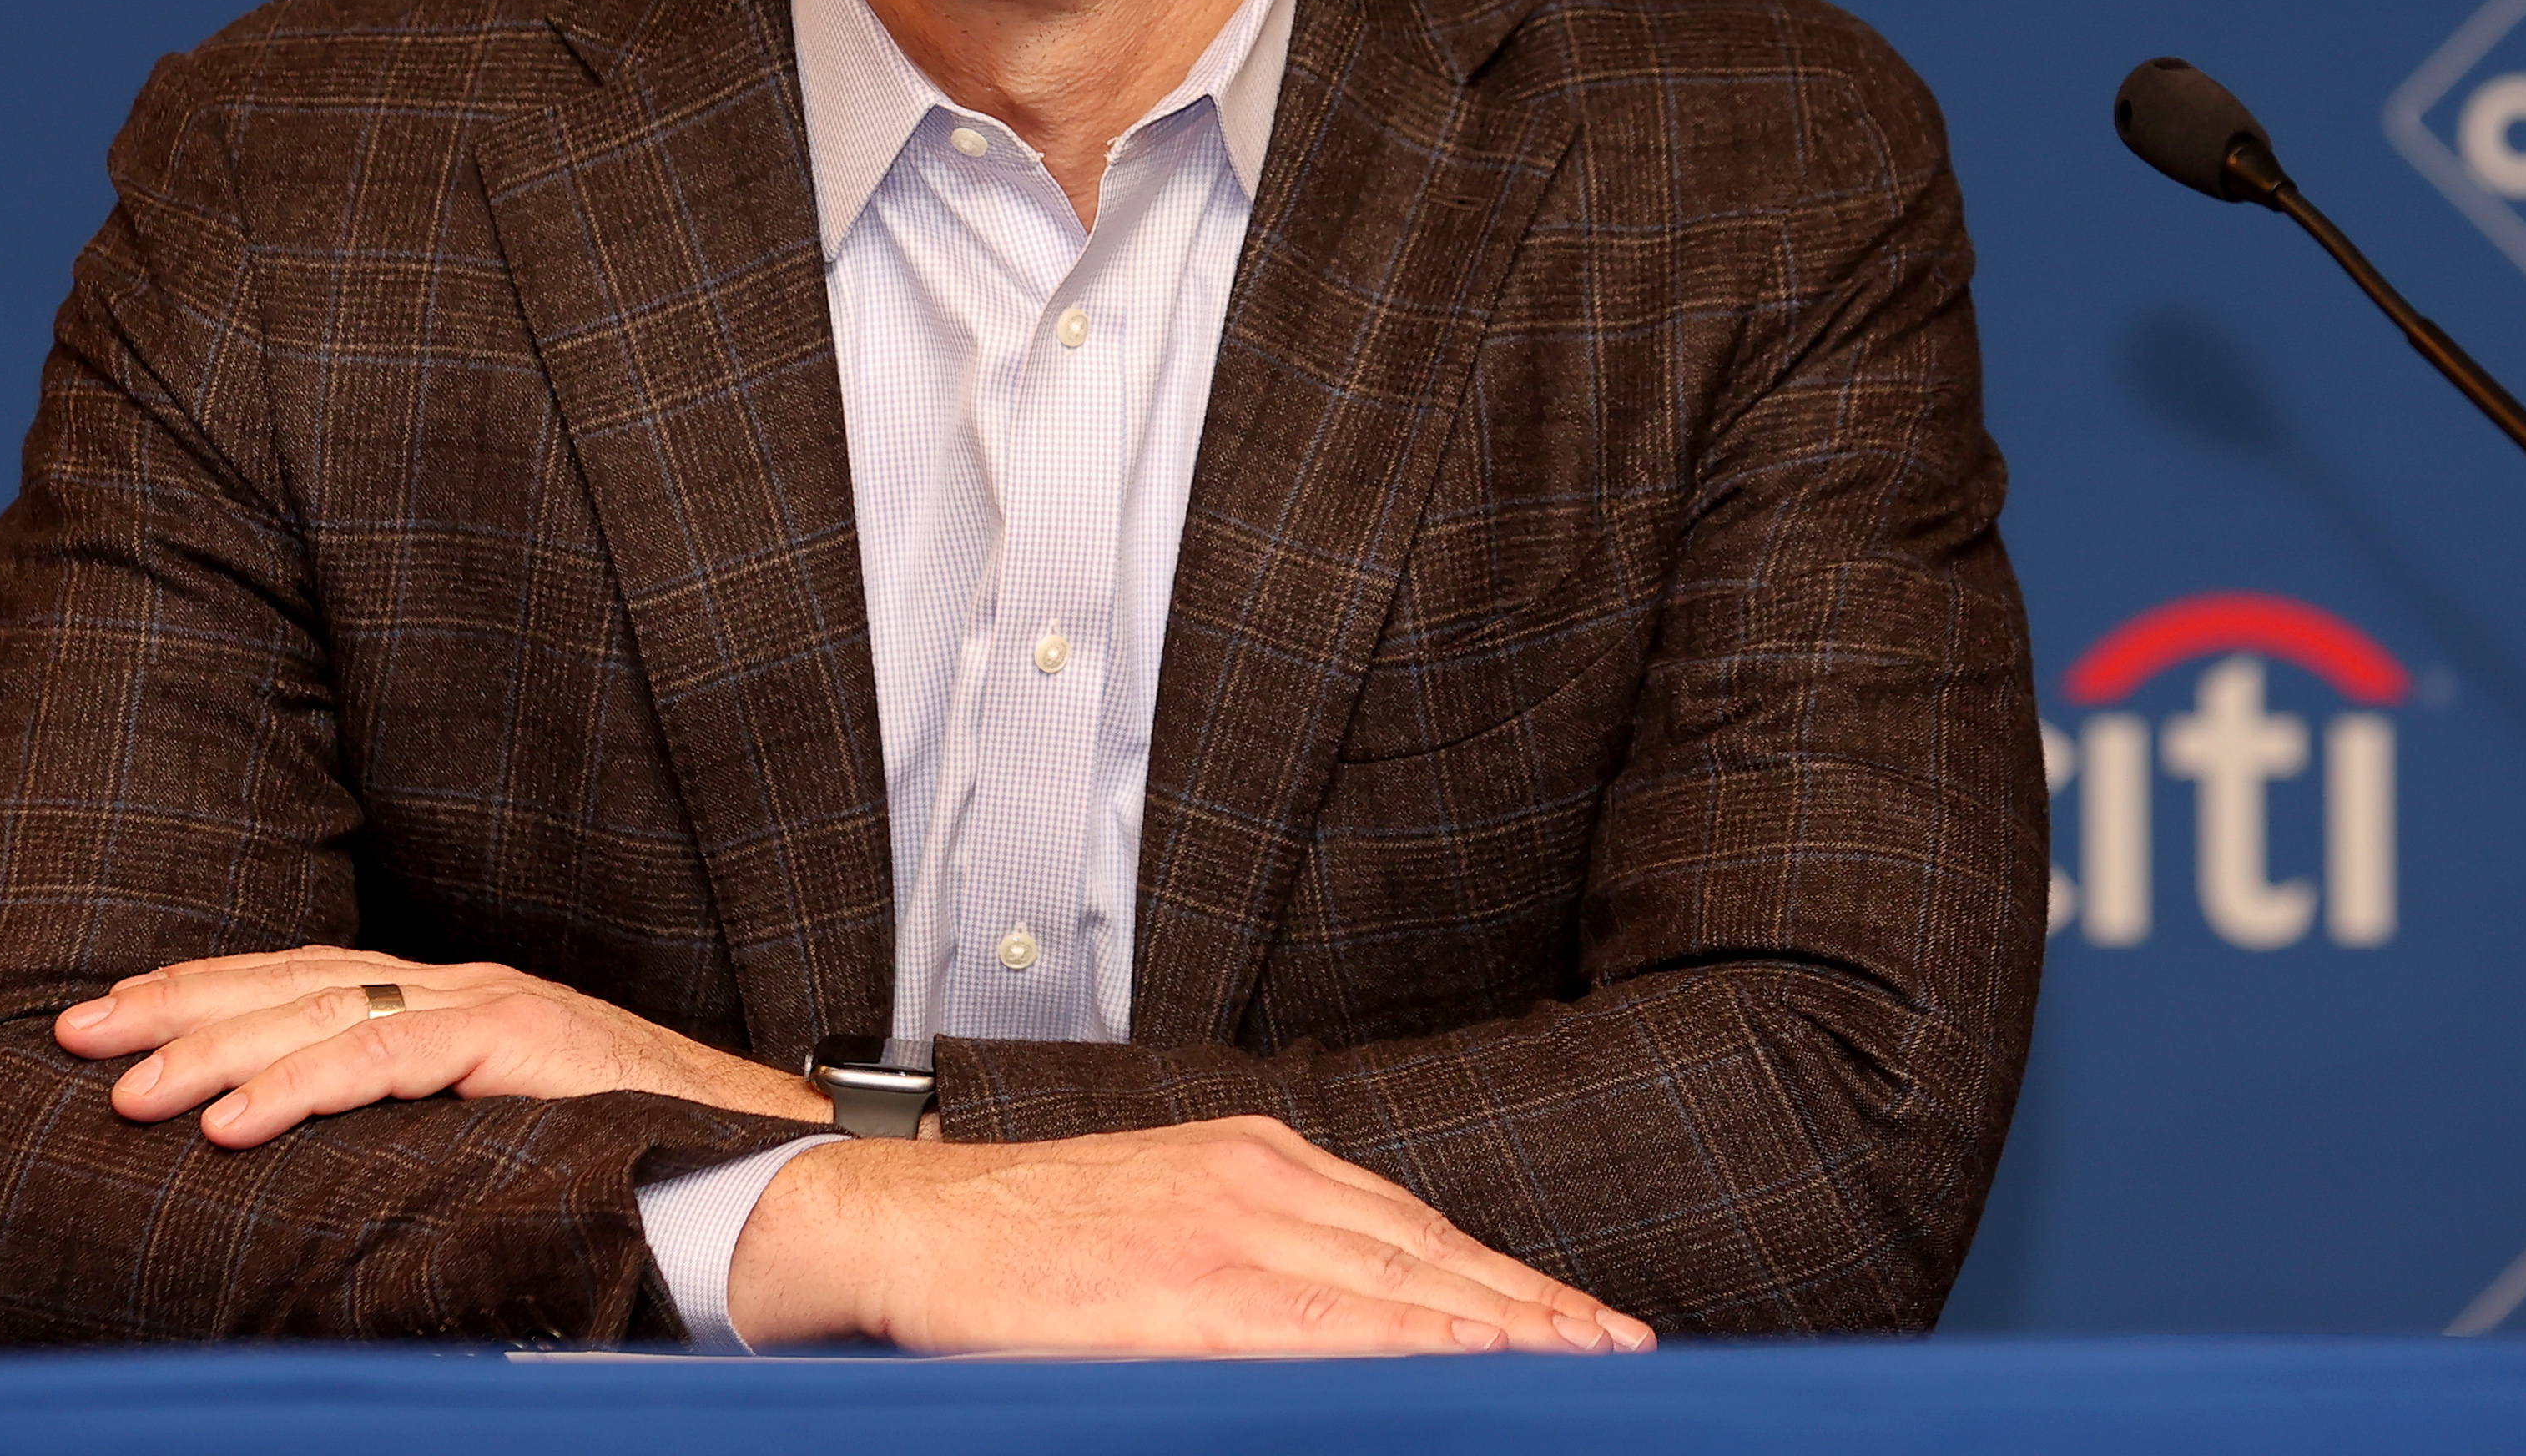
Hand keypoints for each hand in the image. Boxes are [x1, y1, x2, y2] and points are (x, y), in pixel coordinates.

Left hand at [53, 945, 821, 1148]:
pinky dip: (297, 1085)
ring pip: (321, 1011)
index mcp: (447, 1001)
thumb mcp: (493, 1134)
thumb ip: (414, 1132)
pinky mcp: (519, 1041)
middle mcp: (459, 986)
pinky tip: (229, 1121)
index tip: (112, 1017)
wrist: (756, 1155)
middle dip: (174, 1006)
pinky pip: (385, 1058)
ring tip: (126, 1090)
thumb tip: (316, 1175)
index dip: (201, 994)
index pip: (299, 980)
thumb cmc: (630, 1157)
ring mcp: (489, 1006)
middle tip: (76, 1038)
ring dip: (212, 1050)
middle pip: (289, 981)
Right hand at [729, 1116, 1653, 1357]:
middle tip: (1622, 1350)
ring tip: (1576, 1365)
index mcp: (1259, 1158)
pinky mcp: (1176, 1290)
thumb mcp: (1168, 1217)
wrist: (904, 1223)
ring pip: (1389, 1288)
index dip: (1509, 1282)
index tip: (1586, 1322)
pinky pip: (1312, 1329)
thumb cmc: (1030, 1240)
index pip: (1416, 1229)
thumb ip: (1264, 1252)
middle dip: (1531, 1310)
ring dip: (1493, 1332)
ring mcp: (1220, 1229)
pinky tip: (1453, 1367)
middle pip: (1424, 1256)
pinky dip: (1399, 1347)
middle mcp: (1256, 1179)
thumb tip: (1359, 1313)